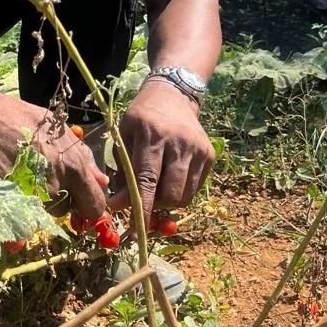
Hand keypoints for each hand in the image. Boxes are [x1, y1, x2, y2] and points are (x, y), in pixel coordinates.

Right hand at [0, 88, 108, 219]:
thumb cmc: (16, 115)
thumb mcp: (56, 127)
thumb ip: (82, 156)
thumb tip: (102, 181)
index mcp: (73, 167)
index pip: (95, 206)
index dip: (88, 205)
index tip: (79, 200)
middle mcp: (54, 188)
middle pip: (65, 211)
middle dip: (59, 199)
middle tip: (40, 176)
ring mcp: (29, 199)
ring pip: (42, 214)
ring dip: (37, 204)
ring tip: (21, 178)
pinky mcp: (6, 207)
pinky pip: (19, 220)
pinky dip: (16, 210)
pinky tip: (8, 188)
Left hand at [109, 79, 214, 228]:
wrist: (173, 95)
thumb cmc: (142, 117)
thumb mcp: (124, 136)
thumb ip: (123, 172)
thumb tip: (118, 207)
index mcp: (152, 135)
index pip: (148, 180)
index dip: (141, 208)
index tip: (134, 231)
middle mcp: (179, 143)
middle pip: (171, 194)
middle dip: (155, 207)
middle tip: (144, 202)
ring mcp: (198, 150)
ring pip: (185, 195)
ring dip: (167, 203)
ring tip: (156, 190)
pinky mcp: (209, 156)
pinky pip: (195, 188)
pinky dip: (180, 193)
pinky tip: (170, 179)